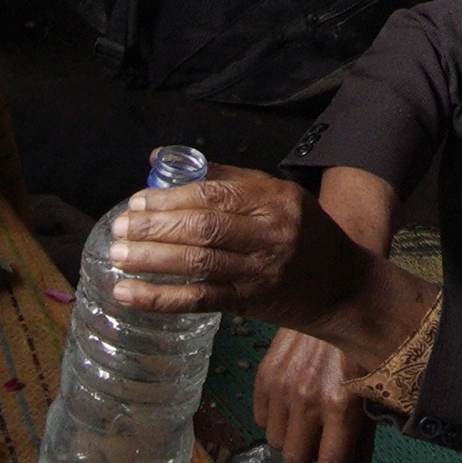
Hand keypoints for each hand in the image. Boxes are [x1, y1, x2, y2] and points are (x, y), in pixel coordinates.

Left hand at [99, 166, 434, 367]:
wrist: (344, 287)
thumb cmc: (304, 234)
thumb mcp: (279, 196)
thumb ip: (227, 177)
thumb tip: (163, 159)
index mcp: (276, 199)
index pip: (217, 194)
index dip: (172, 197)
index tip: (137, 199)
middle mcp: (271, 234)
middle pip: (204, 228)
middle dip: (156, 226)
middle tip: (119, 226)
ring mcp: (260, 272)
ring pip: (198, 264)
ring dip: (151, 260)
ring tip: (116, 255)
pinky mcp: (250, 304)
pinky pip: (198, 300)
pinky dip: (159, 298)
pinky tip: (127, 293)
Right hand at [253, 328, 374, 462]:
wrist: (338, 300)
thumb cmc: (363, 354)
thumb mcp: (374, 398)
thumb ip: (364, 446)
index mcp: (342, 408)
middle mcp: (309, 400)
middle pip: (296, 458)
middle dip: (309, 456)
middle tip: (321, 440)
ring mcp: (283, 387)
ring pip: (275, 442)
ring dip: (291, 438)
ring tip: (306, 418)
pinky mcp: (265, 374)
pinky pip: (260, 419)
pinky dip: (274, 420)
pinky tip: (290, 404)